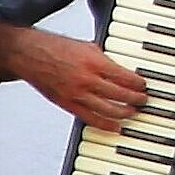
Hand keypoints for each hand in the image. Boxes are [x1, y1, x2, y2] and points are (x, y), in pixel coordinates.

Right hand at [17, 31, 149, 129]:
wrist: (29, 54)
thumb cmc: (58, 48)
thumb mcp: (89, 47)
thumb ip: (106, 60)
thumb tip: (124, 71)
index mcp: (95, 62)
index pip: (126, 77)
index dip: (139, 84)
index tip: (144, 86)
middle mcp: (86, 79)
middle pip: (120, 95)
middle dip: (136, 99)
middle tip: (144, 100)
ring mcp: (75, 94)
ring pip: (108, 110)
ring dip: (124, 113)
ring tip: (133, 112)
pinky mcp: (65, 103)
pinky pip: (89, 118)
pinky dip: (104, 124)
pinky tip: (115, 126)